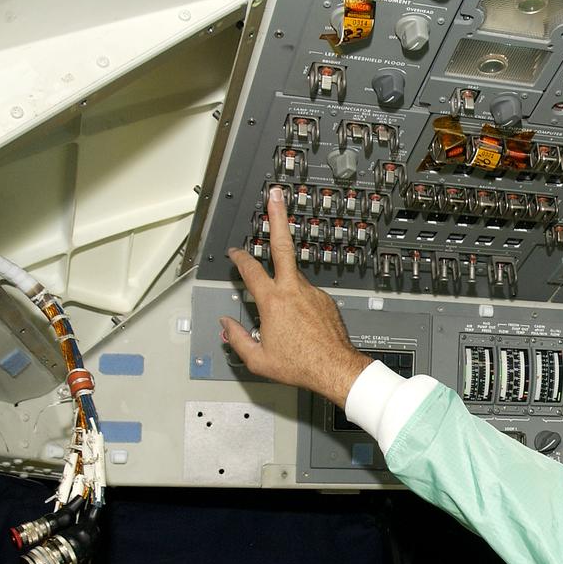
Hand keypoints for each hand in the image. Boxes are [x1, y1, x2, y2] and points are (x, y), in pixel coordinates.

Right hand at [220, 188, 371, 404]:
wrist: (336, 368)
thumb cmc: (300, 365)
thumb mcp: (258, 359)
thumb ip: (236, 339)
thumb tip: (226, 325)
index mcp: (273, 301)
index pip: (250, 270)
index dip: (239, 258)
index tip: (234, 252)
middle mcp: (294, 290)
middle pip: (283, 245)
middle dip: (278, 216)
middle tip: (276, 195)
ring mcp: (313, 293)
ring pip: (293, 281)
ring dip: (286, 291)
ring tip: (288, 323)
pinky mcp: (326, 301)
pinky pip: (307, 298)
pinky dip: (299, 307)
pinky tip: (301, 327)